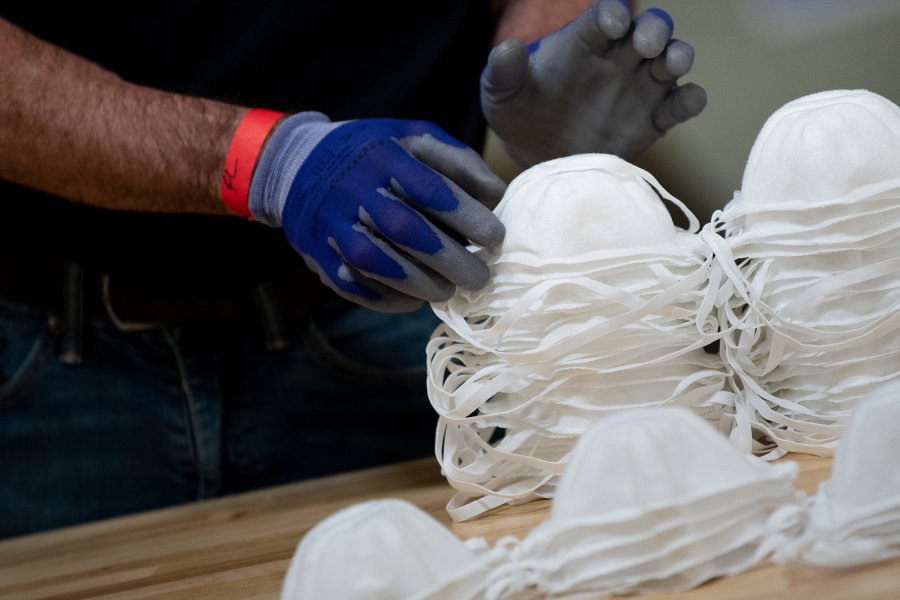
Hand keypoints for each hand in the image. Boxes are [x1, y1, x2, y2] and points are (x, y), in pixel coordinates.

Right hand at [248, 113, 506, 311]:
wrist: (297, 163)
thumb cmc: (372, 153)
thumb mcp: (413, 137)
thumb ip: (457, 161)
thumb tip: (496, 196)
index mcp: (383, 156)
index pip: (430, 190)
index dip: (467, 217)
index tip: (495, 238)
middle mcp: (354, 189)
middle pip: (406, 230)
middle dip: (450, 259)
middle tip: (480, 277)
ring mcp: (331, 224)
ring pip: (376, 262)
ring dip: (418, 283)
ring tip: (448, 291)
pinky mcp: (317, 253)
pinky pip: (351, 283)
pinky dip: (384, 298)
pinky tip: (411, 301)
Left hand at [482, 0, 706, 166]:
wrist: (538, 159)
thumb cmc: (520, 116)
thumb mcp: (501, 95)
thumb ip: (503, 72)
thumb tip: (507, 49)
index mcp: (585, 41)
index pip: (605, 15)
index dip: (611, 13)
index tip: (611, 22)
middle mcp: (619, 57)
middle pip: (649, 29)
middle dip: (653, 29)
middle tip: (646, 43)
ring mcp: (640, 87)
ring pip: (672, 60)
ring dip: (678, 56)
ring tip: (672, 64)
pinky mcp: (654, 120)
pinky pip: (680, 105)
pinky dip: (690, 100)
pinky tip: (688, 101)